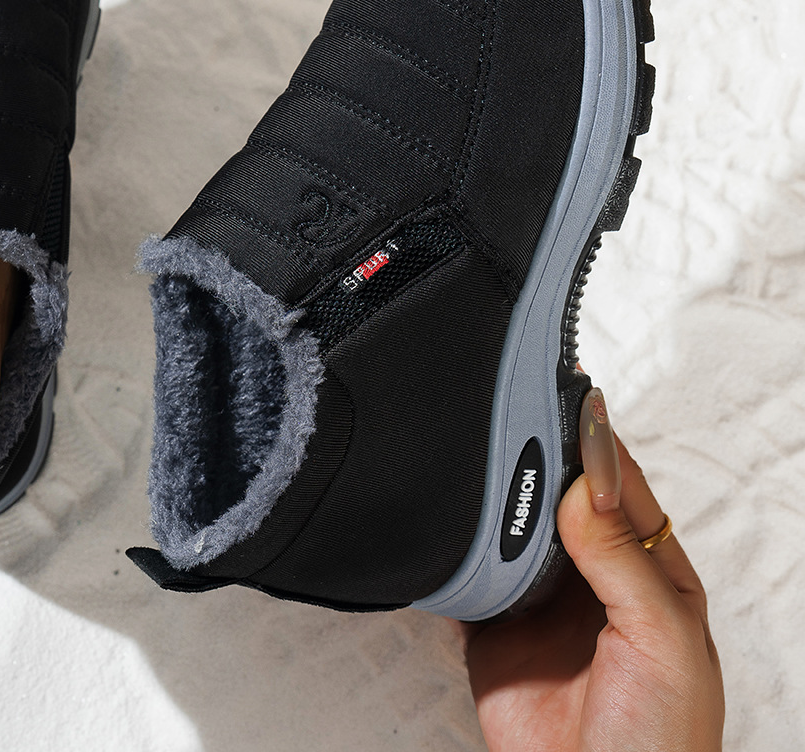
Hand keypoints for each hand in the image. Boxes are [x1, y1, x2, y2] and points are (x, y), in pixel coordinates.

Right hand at [456, 388, 723, 751]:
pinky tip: (444, 518)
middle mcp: (593, 577)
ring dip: (492, 492)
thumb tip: (585, 483)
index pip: (620, 482)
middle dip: (535, 452)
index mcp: (650, 572)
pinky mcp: (491, 628)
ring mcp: (540, 601)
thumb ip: (623, 559)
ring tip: (471, 447)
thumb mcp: (662, 642)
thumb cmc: (661, 744)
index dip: (593, 437)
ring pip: (510, 524)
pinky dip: (453, 547)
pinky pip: (467, 573)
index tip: (563, 389)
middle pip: (559, 494)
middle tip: (505, 407)